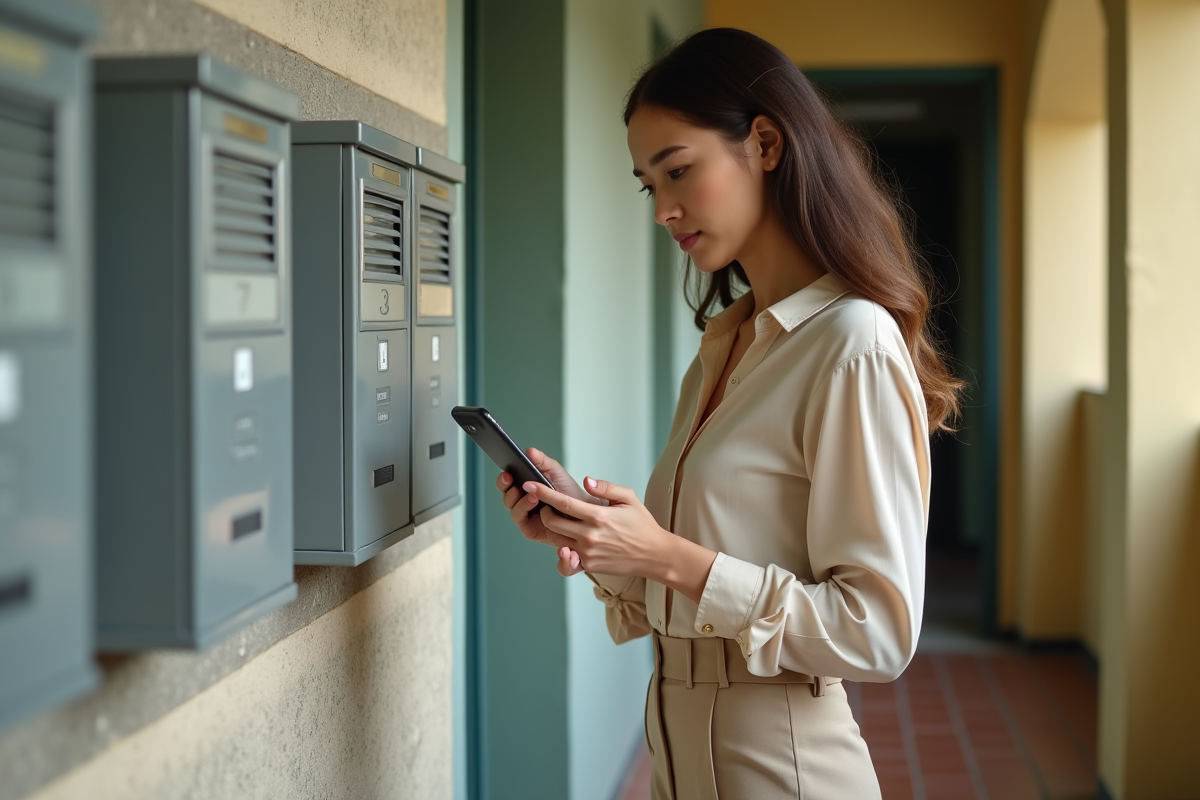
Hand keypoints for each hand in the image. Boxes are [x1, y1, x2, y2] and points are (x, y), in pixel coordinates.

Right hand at [496, 448, 599, 565]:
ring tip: (531, 493)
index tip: (507, 471)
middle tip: (511, 478)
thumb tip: (529, 451)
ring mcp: (525, 516)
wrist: (584, 511)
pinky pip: (521, 520)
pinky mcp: (530, 529)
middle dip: (505, 487)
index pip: (507, 482)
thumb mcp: (556, 472)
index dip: (504, 477)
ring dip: (517, 499)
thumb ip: (542, 461)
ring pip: (511, 507)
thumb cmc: (569, 492)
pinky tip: (534, 502)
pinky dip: (524, 510)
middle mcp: (522, 501)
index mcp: (525, 487)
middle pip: (506, 494)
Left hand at [526, 477, 718, 602]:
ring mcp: (588, 552)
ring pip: (557, 539)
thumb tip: (587, 480)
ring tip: (561, 520)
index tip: (529, 484)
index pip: (563, 503)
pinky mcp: (589, 565)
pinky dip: (567, 545)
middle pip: (553, 522)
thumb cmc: (642, 525)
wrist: (654, 554)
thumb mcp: (628, 498)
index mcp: (598, 516)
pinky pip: (568, 555)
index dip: (543, 493)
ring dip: (555, 529)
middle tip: (547, 506)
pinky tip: (574, 537)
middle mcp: (590, 536)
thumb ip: (606, 487)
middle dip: (545, 511)